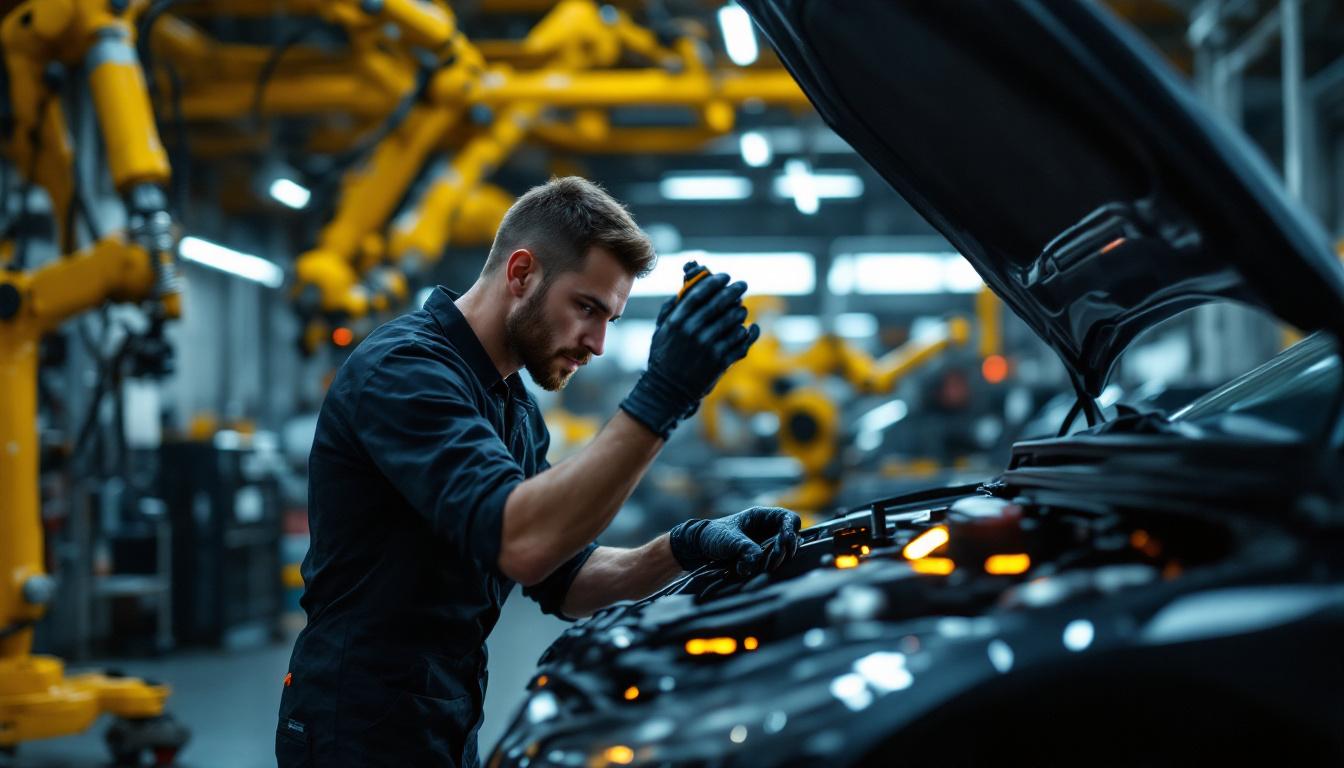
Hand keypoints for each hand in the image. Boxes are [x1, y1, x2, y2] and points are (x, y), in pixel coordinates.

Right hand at [619, 262, 759, 437]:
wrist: (668, 391)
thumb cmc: (664, 358)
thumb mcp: (660, 332)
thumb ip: (670, 309)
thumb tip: (683, 288)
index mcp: (677, 322)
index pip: (700, 293)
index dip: (715, 281)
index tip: (724, 276)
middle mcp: (693, 332)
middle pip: (720, 303)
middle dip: (734, 290)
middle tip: (742, 285)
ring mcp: (708, 347)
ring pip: (734, 320)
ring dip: (740, 311)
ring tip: (741, 309)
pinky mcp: (721, 361)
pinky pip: (741, 340)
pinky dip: (747, 332)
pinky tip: (748, 329)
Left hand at [669, 506, 801, 576]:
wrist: (697, 548)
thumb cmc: (712, 536)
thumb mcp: (728, 540)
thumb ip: (745, 549)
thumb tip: (757, 562)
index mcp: (761, 516)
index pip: (789, 519)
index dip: (791, 531)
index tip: (785, 543)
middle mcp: (767, 528)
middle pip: (790, 537)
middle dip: (785, 549)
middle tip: (772, 561)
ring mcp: (765, 543)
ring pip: (783, 551)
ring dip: (779, 559)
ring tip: (766, 567)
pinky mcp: (760, 558)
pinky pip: (773, 562)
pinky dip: (770, 566)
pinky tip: (761, 571)